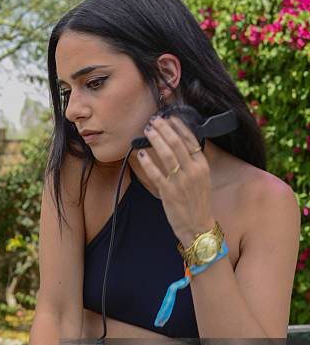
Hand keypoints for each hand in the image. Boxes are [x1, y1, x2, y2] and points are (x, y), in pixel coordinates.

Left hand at [132, 115, 215, 245]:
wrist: (198, 227)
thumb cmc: (197, 203)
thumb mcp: (202, 180)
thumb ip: (193, 163)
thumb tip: (180, 145)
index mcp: (202, 166)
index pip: (191, 140)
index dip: (179, 126)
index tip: (170, 117)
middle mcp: (193, 171)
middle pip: (177, 143)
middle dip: (164, 128)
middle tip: (154, 120)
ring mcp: (181, 182)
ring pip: (166, 155)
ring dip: (155, 140)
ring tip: (147, 130)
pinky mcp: (169, 192)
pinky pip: (155, 173)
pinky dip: (148, 162)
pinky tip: (141, 154)